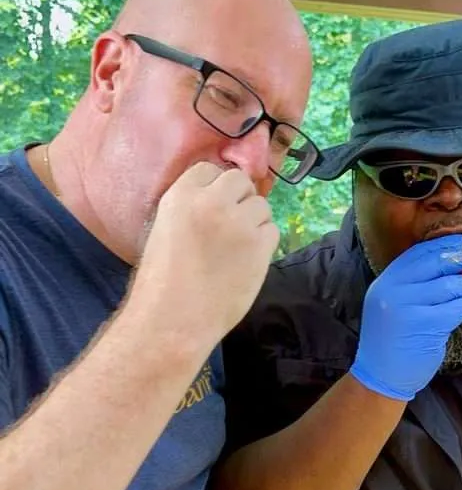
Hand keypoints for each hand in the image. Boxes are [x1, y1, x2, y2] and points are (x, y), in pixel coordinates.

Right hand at [129, 163, 278, 350]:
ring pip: (261, 206)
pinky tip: (247, 260)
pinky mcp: (260, 246)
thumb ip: (190, 209)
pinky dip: (264, 242)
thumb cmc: (160, 284)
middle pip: (240, 181)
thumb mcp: (164, 231)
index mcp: (180, 195)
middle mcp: (212, 201)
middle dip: (239, 198)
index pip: (210, 170)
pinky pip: (273, 231)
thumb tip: (218, 202)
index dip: (215, 187)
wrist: (173, 320)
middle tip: (232, 224)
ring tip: (239, 246)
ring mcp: (239, 223)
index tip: (214, 206)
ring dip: (254, 221)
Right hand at [350, 234, 461, 400]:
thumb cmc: (393, 343)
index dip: (444, 245)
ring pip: (450, 286)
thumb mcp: (394, 308)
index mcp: (385, 282)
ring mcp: (406, 307)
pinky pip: (457, 308)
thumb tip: (455, 268)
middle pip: (435, 264)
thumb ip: (414, 287)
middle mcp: (392, 290)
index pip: (417, 254)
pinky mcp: (424, 325)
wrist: (380, 377)